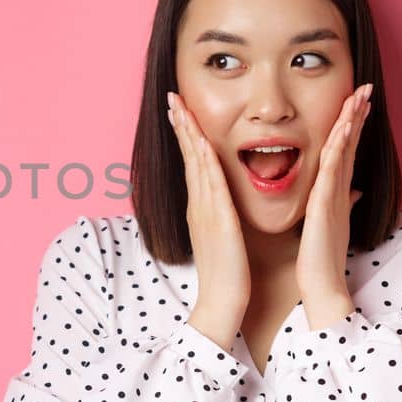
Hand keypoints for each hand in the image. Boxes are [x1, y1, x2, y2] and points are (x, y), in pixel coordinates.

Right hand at [166, 91, 249, 351]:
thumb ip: (226, 218)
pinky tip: (202, 140)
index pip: (193, 164)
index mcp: (203, 208)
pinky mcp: (217, 219)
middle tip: (173, 98)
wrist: (222, 303)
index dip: (186, 137)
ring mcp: (205, 210)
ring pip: (195, 163)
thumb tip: (228, 207)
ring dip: (187, 132)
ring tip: (179, 107)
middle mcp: (199, 205)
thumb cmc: (228, 276)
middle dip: (181, 125)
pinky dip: (204, 158)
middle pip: (188, 156)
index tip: (181, 113)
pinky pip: (210, 181)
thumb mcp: (226, 239)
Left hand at [295, 83, 372, 329]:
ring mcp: (334, 196)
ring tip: (359, 98)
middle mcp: (339, 190)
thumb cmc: (322, 258)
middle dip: (358, 116)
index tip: (357, 102)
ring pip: (344, 151)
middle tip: (366, 88)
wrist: (322, 285)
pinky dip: (338, 148)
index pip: (345, 151)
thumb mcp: (331, 224)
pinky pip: (332, 171)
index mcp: (335, 193)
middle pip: (349, 145)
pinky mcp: (324, 205)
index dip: (352, 126)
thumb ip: (343, 204)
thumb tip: (355, 191)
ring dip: (351, 123)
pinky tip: (341, 130)